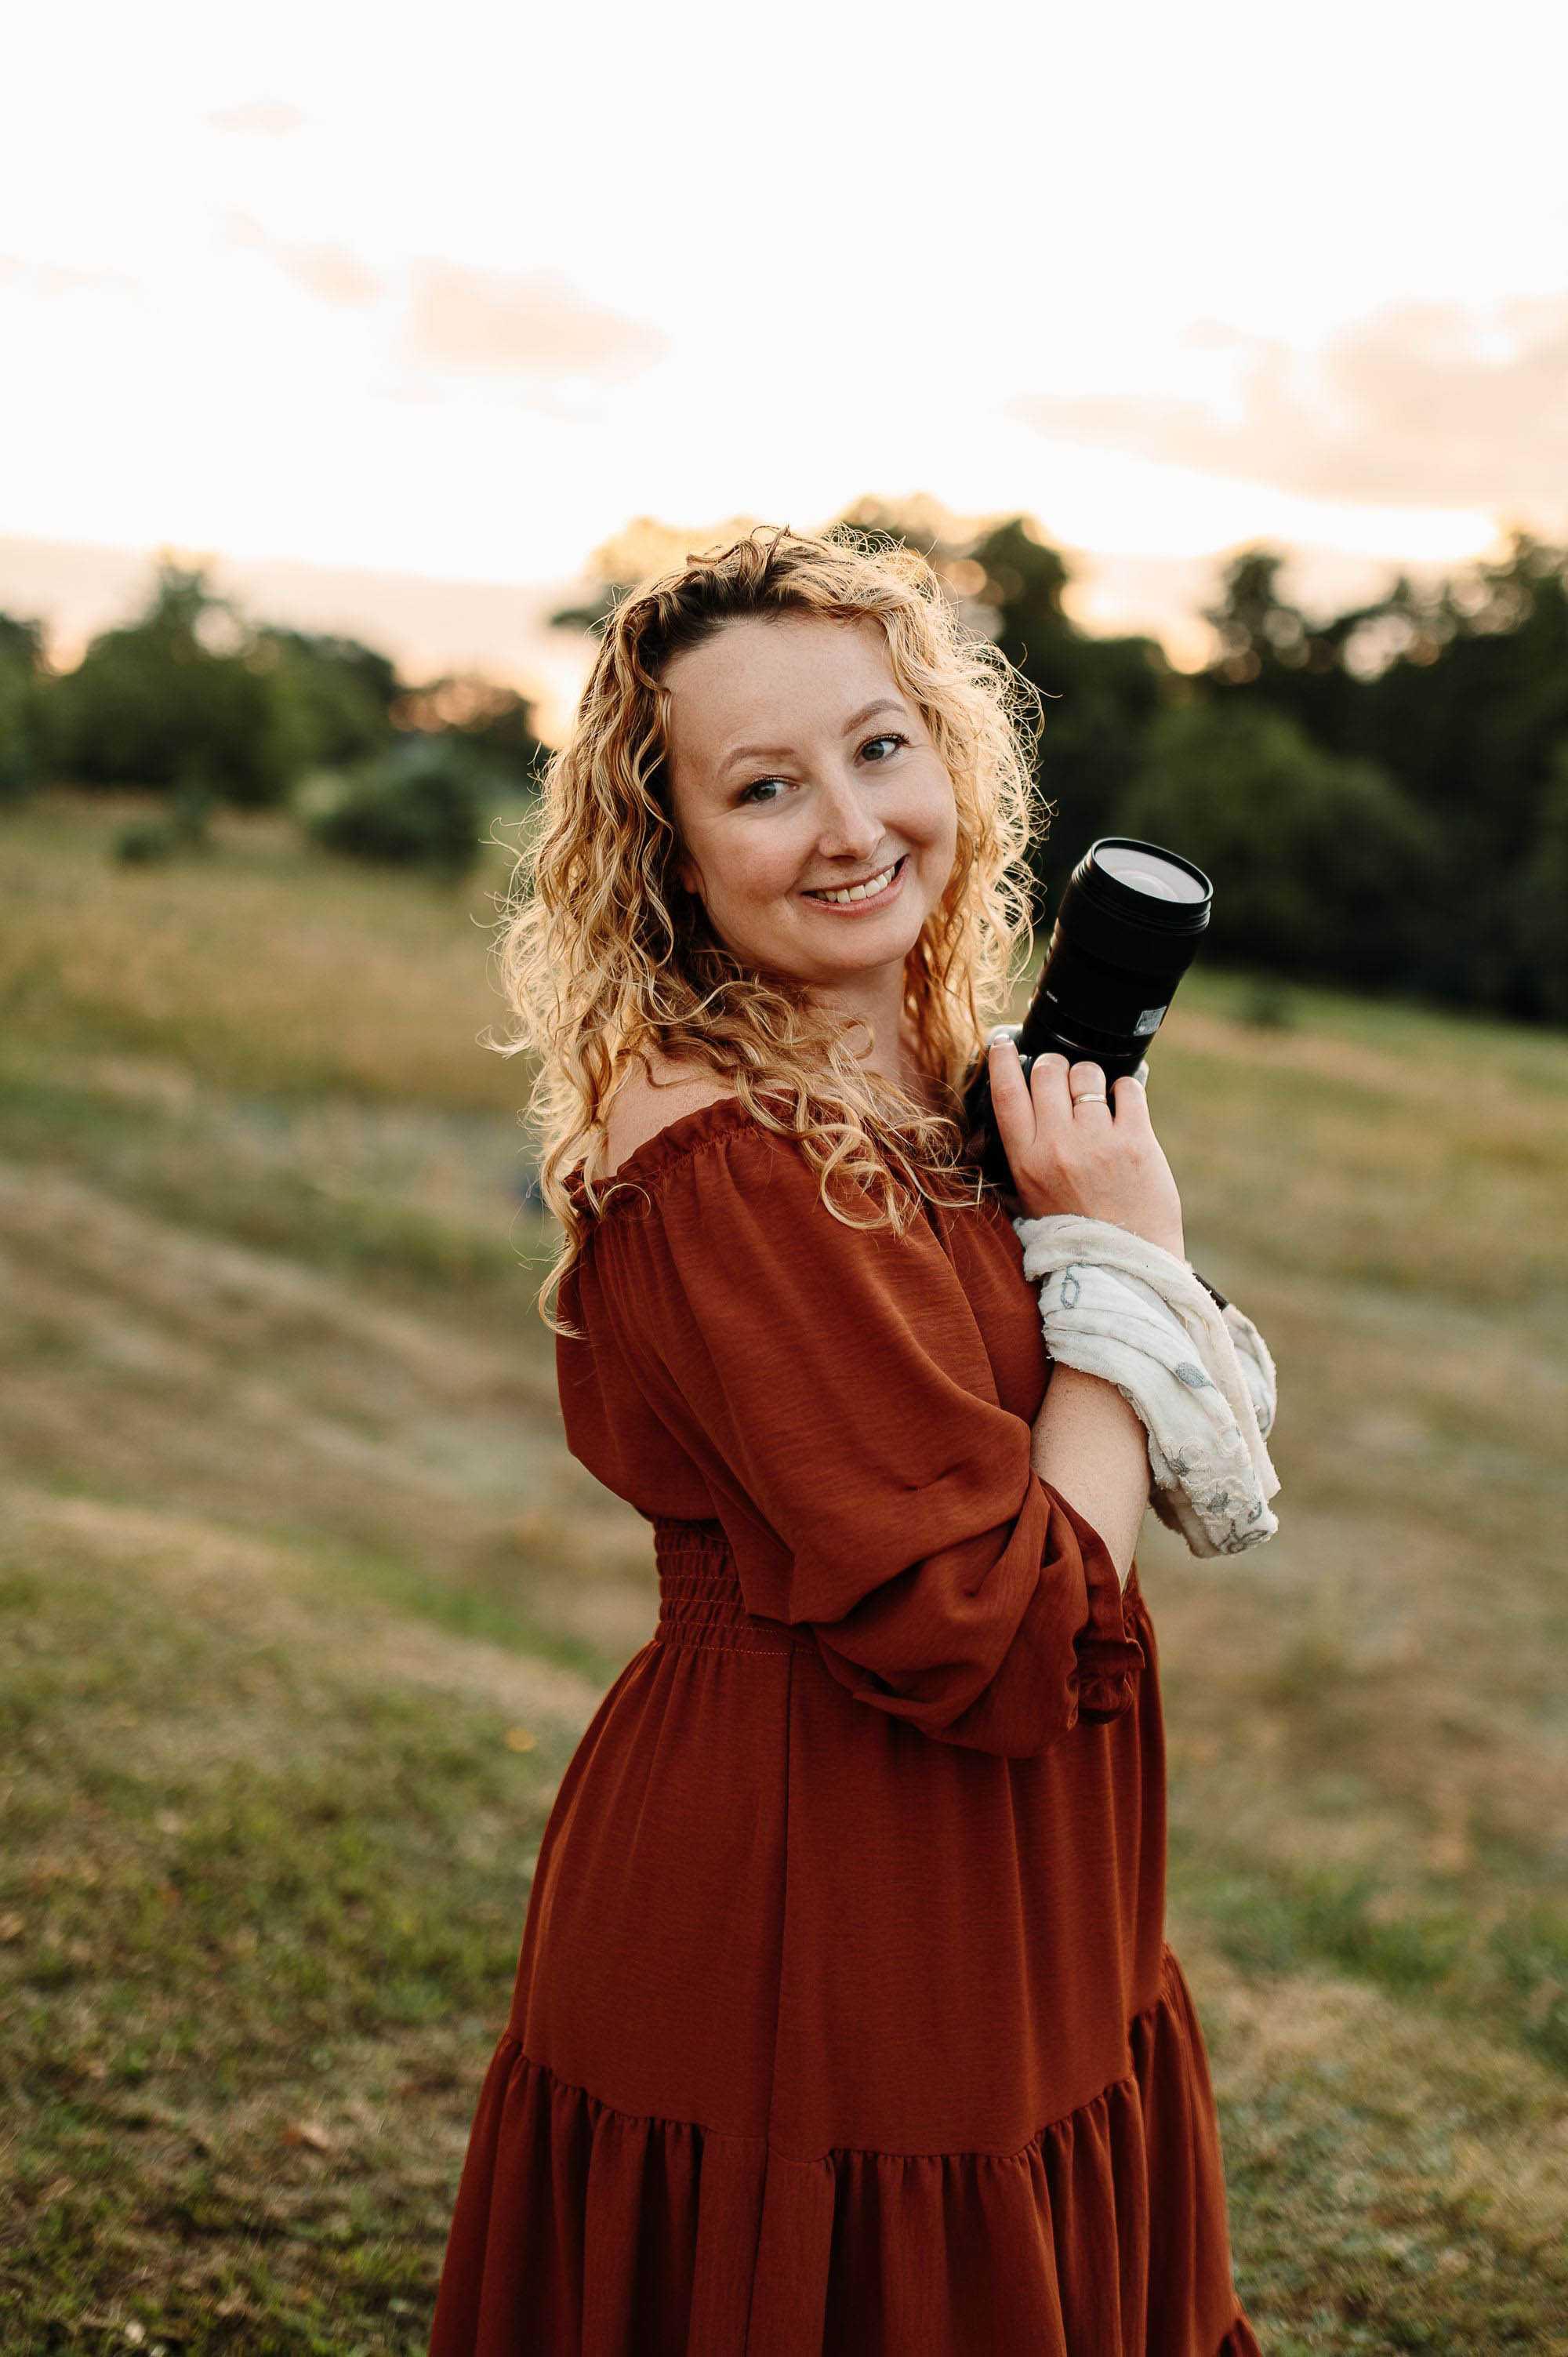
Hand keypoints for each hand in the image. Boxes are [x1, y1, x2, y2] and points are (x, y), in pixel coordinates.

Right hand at [987, 1040, 1185, 1259]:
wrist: (1125, 1266)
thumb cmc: (1077, 1232)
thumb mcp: (1030, 1199)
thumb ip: (1019, 1157)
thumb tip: (1007, 1113)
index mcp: (1026, 1161)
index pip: (1007, 1093)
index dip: (1003, 1060)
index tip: (1003, 1043)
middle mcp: (1058, 1146)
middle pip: (1048, 1071)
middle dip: (1054, 1066)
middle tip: (1062, 1078)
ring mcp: (1098, 1141)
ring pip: (1088, 1073)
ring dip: (1091, 1077)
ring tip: (1096, 1097)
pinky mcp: (1137, 1141)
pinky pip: (1128, 1088)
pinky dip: (1126, 1089)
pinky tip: (1124, 1105)